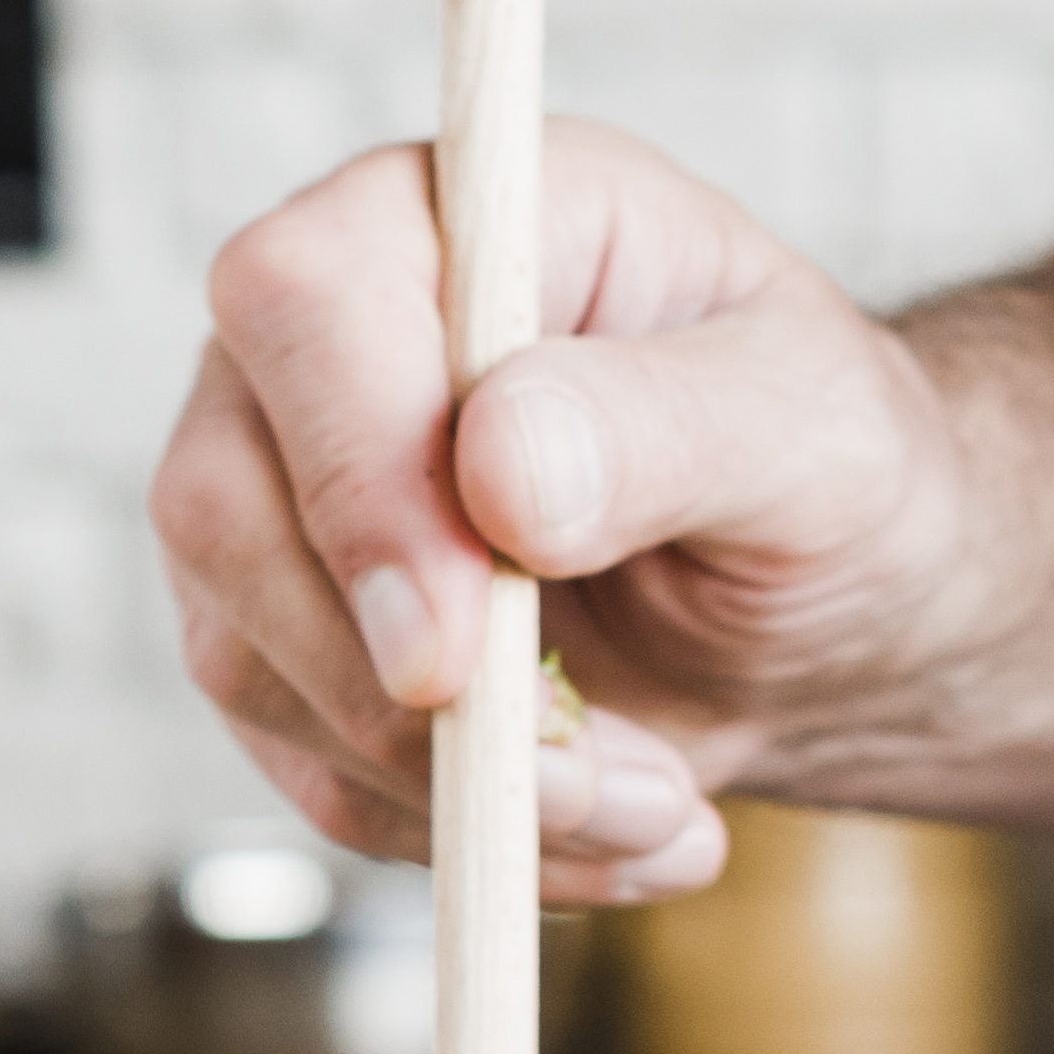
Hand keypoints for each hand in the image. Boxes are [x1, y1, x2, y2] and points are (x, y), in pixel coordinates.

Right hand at [148, 122, 1015, 903]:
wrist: (824, 608)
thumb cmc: (831, 470)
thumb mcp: (816, 430)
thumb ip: (668, 426)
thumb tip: (500, 468)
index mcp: (457, 218)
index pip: (306, 302)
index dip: (355, 480)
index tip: (460, 653)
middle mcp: (330, 345)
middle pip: (223, 502)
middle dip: (401, 689)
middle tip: (600, 780)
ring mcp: (286, 499)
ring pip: (252, 661)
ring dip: (455, 787)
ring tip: (656, 809)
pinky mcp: (290, 644)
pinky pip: (308, 770)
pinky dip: (455, 836)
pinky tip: (603, 831)